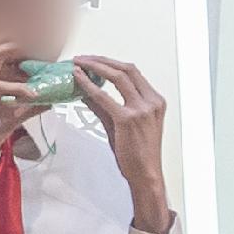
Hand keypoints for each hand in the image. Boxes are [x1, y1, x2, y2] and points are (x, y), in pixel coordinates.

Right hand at [0, 46, 34, 186]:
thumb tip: (46, 103)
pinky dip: (14, 88)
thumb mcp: (5, 125)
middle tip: (26, 40)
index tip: (30, 49)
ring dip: (4, 51)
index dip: (7, 50)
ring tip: (25, 51)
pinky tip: (31, 94)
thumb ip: (24, 112)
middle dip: (4, 41)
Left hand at [72, 55, 171, 233]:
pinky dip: (89, 85)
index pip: (133, 72)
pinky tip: (78, 79)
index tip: (94, 60)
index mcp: (155, 101)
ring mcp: (141, 109)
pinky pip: (104, 96)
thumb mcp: (121, 125)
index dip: (110, 63)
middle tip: (83, 59)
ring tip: (78, 64)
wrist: (145, 175)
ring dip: (95, 66)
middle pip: (126, 69)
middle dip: (102, 60)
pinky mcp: (127, 119)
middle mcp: (151, 102)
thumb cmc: (138, 154)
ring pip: (117, 76)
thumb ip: (104, 106)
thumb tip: (86, 91)